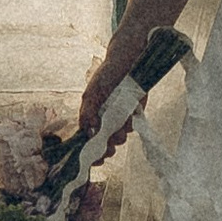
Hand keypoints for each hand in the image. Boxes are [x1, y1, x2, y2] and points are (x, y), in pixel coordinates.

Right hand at [74, 21, 148, 150]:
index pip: (88, 142)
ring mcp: (119, 119)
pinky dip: (130, 124)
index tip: (96, 159)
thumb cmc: (106, 75)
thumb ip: (87, 113)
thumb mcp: (92, 92)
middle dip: (107, 149)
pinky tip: (130, 114)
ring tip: (121, 123)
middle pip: (104, 145)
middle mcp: (104, 122)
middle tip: (110, 149)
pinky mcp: (134, 115)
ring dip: (119, 136)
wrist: (129, 61)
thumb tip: (89, 133)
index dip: (91, 153)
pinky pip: (132, 127)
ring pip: (118, 139)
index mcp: (90, 117)